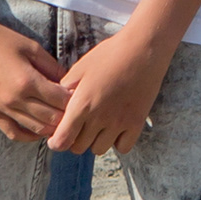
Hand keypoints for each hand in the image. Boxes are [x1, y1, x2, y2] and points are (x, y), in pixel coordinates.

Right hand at [0, 7, 71, 143]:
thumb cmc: (0, 39)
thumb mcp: (31, 47)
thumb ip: (51, 67)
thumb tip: (69, 83)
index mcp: (27, 81)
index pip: (61, 100)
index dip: (74, 100)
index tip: (82, 95)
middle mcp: (15, 99)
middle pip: (51, 119)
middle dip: (67, 116)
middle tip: (77, 111)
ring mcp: (2, 108)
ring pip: (36, 129)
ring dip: (52, 128)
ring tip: (63, 121)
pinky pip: (15, 133)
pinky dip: (30, 135)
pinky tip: (40, 128)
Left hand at [47, 26, 172, 156]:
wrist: (144, 49)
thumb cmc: (110, 54)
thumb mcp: (81, 67)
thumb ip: (66, 89)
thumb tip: (57, 103)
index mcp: (82, 104)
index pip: (63, 140)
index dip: (56, 142)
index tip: (57, 137)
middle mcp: (99, 118)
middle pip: (79, 147)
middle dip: (74, 139)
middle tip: (78, 126)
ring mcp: (120, 123)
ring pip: (99, 149)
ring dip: (94, 141)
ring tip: (97, 126)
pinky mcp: (137, 123)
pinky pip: (122, 148)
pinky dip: (116, 142)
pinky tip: (115, 128)